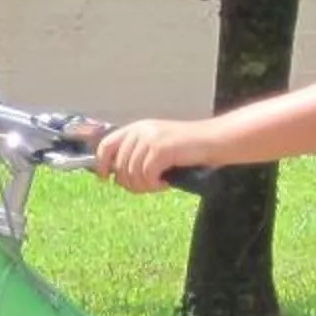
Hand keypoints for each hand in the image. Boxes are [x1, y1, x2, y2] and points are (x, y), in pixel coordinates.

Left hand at [93, 118, 213, 192]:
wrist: (215, 141)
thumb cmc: (189, 149)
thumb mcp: (158, 147)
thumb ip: (138, 156)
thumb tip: (117, 177)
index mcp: (137, 128)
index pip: (106, 145)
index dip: (101, 164)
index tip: (105, 179)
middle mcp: (140, 130)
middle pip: (119, 166)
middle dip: (131, 184)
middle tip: (148, 188)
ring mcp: (150, 138)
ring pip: (132, 174)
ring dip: (145, 186)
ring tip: (159, 185)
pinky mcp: (161, 148)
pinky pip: (147, 176)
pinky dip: (155, 185)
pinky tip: (165, 183)